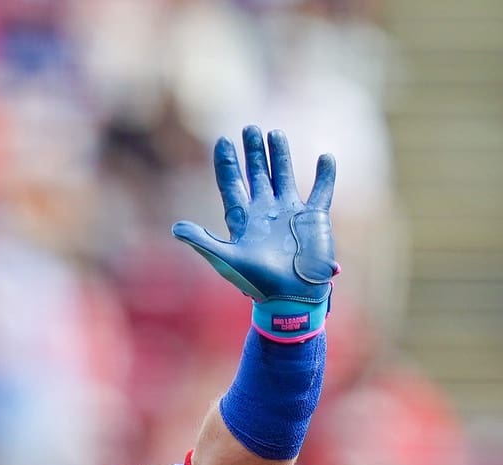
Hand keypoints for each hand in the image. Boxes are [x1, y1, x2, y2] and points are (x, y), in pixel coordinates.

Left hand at [173, 126, 337, 340]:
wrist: (290, 298)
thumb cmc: (257, 283)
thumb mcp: (226, 260)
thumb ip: (202, 241)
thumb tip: (176, 227)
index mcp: (243, 220)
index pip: (232, 184)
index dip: (227, 163)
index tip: (223, 140)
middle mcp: (266, 212)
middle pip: (257, 174)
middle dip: (253, 152)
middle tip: (250, 128)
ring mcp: (290, 213)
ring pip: (284, 176)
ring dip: (280, 155)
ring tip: (274, 133)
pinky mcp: (314, 219)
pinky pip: (321, 192)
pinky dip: (325, 175)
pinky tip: (326, 157)